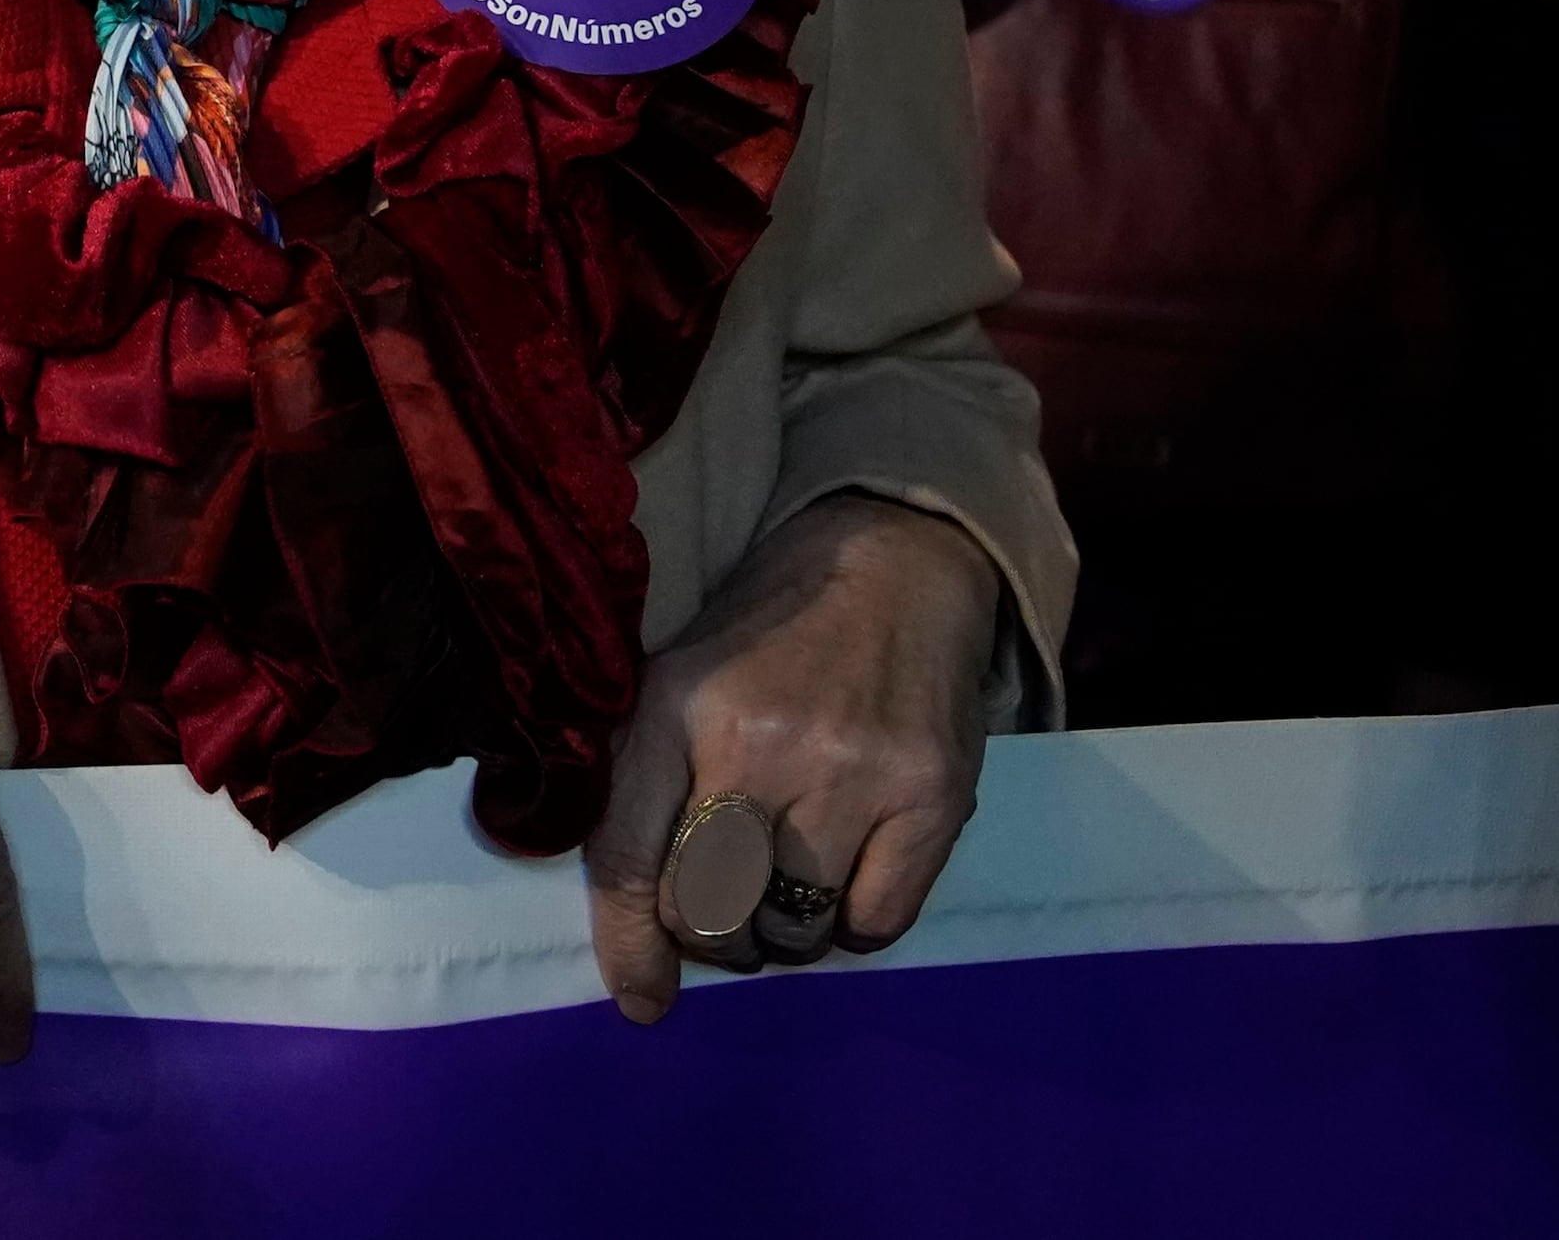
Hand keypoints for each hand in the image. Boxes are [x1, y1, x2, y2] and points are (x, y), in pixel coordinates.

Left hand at [584, 491, 1003, 1023]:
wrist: (895, 559)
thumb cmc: (770, 631)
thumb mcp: (679, 678)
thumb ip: (648, 780)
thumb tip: (635, 921)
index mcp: (675, 706)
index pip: (626, 859)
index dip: (626, 948)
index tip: (641, 999)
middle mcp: (758, 741)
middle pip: (710, 911)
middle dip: (713, 935)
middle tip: (730, 908)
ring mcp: (851, 772)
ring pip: (793, 929)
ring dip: (783, 933)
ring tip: (791, 881)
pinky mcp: (932, 796)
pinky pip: (877, 923)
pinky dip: (855, 921)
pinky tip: (850, 875)